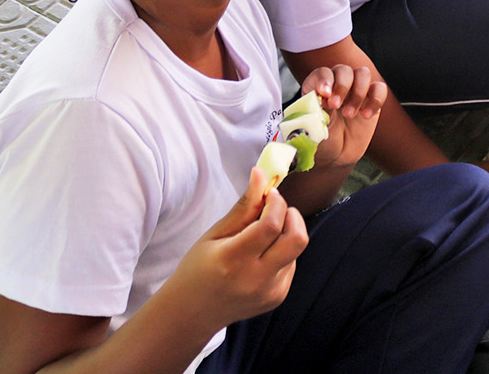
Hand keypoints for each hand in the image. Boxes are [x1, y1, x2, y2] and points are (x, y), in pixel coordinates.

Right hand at [171, 167, 308, 330]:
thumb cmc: (198, 269)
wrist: (191, 315)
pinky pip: (291, 265)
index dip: (276, 202)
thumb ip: (243, 206)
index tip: (270, 194)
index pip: (271, 225)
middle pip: (297, 239)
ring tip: (261, 238)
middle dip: (292, 216)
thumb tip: (261, 174)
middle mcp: (256, 279)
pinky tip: (260, 257)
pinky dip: (282, 253)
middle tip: (275, 211)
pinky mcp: (277, 298)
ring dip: (286, 234)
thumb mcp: (214, 234)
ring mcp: (269, 292)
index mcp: (233, 260)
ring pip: (296, 250)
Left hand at [300, 64, 386, 171]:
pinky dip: (375, 99)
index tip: (325, 94)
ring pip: (363, 73)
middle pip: (343, 70)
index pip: (322, 73)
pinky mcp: (371, 100)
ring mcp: (355, 91)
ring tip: (350, 114)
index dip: (324, 80)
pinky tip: (366, 116)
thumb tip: (319, 99)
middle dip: (342, 86)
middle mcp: (336, 85)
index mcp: (317, 88)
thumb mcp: (310, 129)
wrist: (336, 157)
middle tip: (336, 106)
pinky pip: (380, 88)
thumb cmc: (320, 141)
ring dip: (358, 92)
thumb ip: (313, 113)